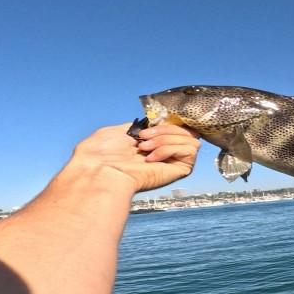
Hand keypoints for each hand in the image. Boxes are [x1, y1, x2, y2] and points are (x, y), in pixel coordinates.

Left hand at [69, 123, 200, 193]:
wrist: (103, 171)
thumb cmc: (104, 152)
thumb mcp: (121, 130)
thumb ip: (142, 126)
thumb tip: (156, 123)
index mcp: (153, 142)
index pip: (176, 125)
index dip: (168, 122)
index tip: (152, 123)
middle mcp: (166, 151)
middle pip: (186, 130)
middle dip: (164, 130)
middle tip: (143, 138)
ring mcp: (174, 161)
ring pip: (190, 139)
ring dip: (165, 139)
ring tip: (145, 149)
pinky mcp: (182, 170)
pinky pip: (189, 150)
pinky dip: (169, 149)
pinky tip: (151, 158)